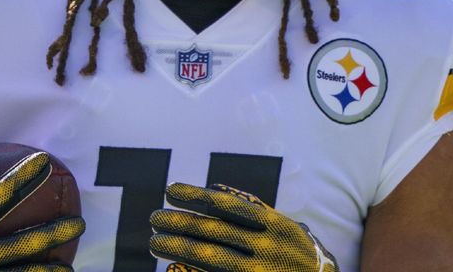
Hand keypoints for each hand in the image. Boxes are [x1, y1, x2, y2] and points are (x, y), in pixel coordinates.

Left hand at [150, 183, 337, 271]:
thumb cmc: (299, 257)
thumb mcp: (286, 228)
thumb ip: (254, 210)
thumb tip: (215, 188)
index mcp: (274, 224)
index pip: (226, 204)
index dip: (195, 195)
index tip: (169, 190)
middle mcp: (267, 247)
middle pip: (212, 231)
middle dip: (178, 222)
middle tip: (153, 218)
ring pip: (208, 257)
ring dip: (177, 248)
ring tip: (154, 241)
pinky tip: (173, 269)